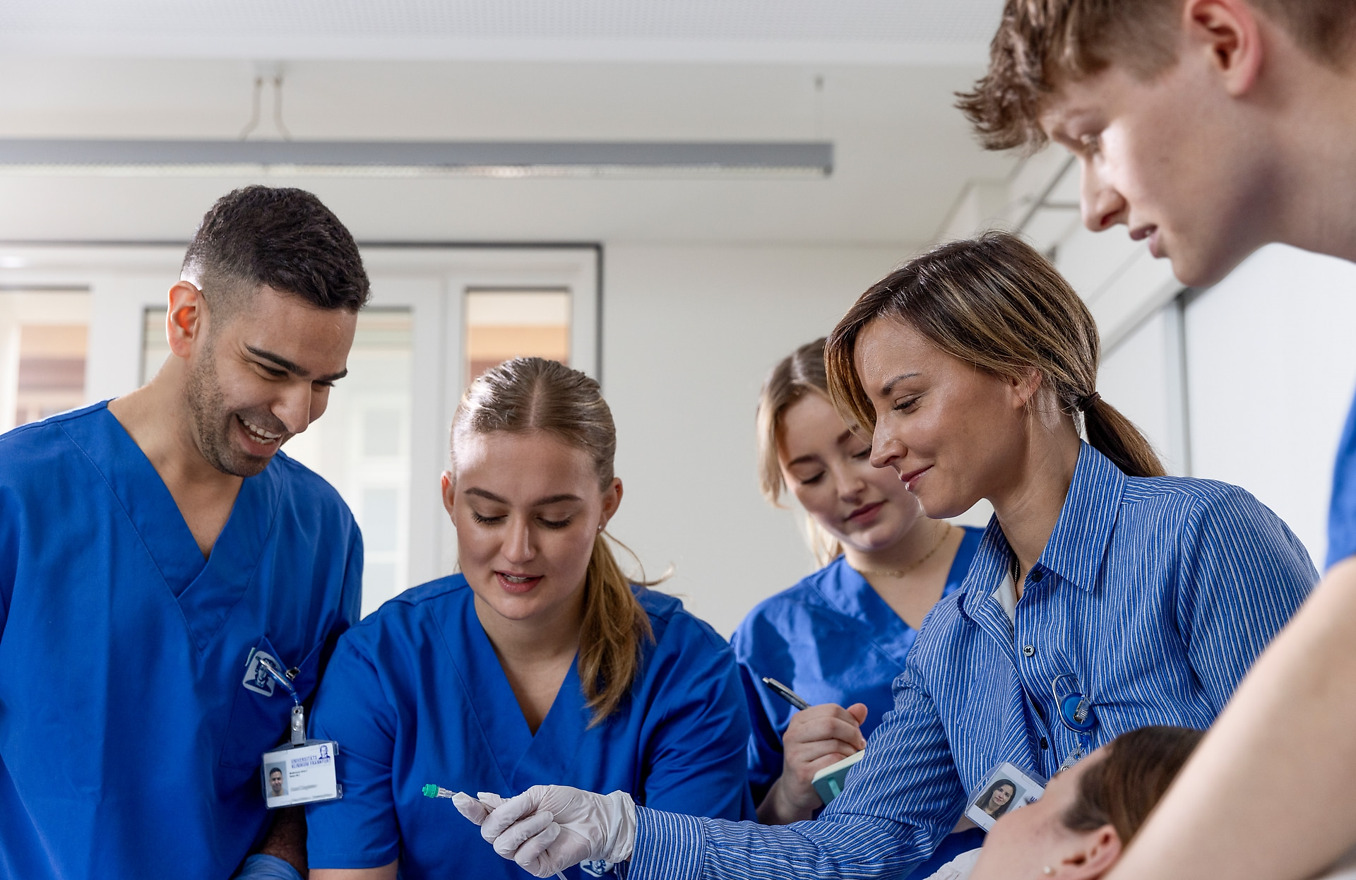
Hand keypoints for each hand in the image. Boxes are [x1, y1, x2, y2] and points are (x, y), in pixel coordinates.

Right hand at [455, 786, 635, 877]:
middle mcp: (513, 836)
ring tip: (548, 818)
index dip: (469, 809)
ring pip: (504, 845)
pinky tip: (553, 831)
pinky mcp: (536, 867)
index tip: (458, 798)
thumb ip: (511, 801)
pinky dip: (539, 839)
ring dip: (527, 827)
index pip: (483, 816)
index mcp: (511, 816)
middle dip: (504, 817)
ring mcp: (524, 853)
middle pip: (488, 833)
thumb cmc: (568, 804)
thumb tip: (482, 798)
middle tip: (523, 806)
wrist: (595, 817)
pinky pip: (523, 856)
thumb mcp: (538, 795)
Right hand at [757, 702, 867, 823]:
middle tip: (860, 746)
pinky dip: (845, 765)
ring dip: (852, 753)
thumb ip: (844, 722)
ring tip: (853, 759)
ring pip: (835, 745)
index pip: (832, 710)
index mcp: (799, 721)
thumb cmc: (816, 761)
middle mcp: (793, 735)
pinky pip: (833, 763)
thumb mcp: (826, 738)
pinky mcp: (803, 773)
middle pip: (832, 724)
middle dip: (853, 734)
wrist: (796, 792)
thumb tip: (862, 708)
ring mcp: (795, 754)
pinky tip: (845, 770)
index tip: (857, 733)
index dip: (850, 720)